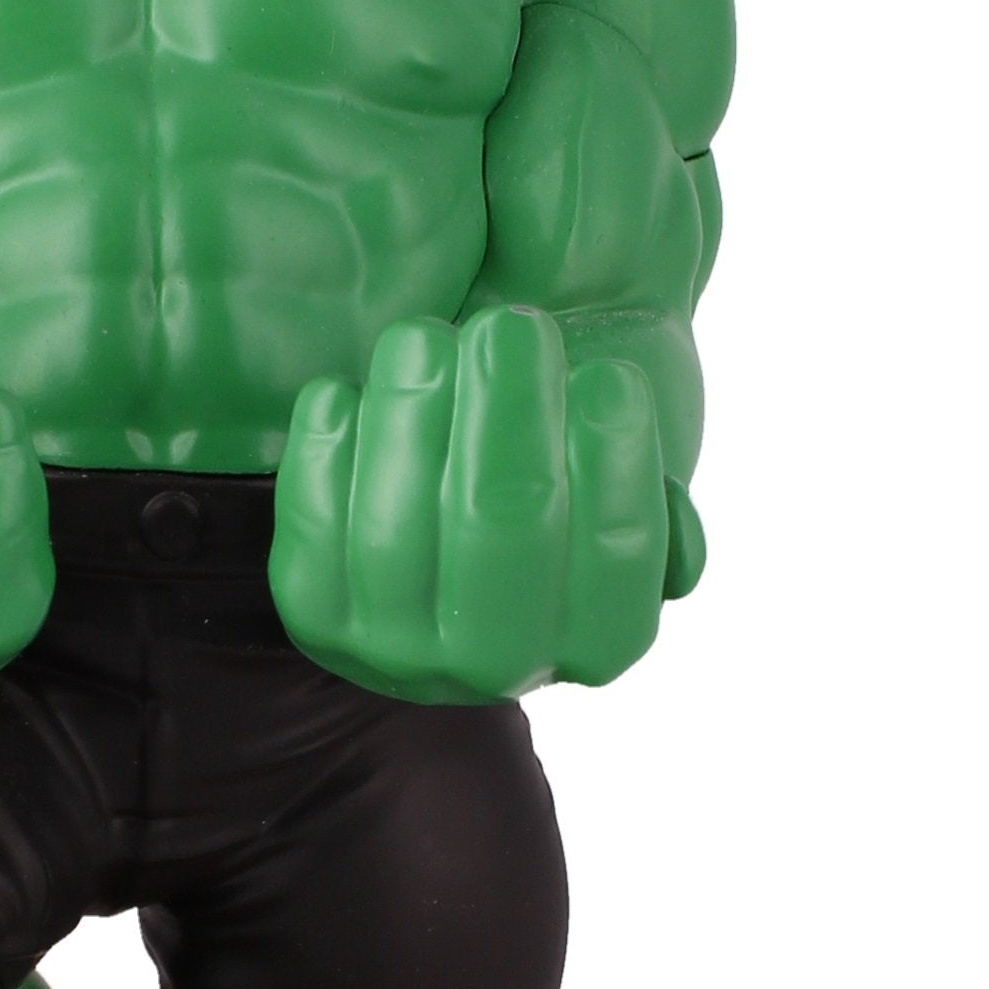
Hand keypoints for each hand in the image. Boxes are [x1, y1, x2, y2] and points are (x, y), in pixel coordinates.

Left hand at [270, 306, 667, 701]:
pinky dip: (333, 441)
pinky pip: (314, 517)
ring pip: (395, 528)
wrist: (440, 537)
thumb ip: (652, 488)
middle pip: (503, 528)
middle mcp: (498, 663)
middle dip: (506, 413)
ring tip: (427, 338)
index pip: (620, 553)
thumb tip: (677, 539)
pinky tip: (360, 386)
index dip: (616, 461)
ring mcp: (396, 648)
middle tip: (511, 326)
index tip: (609, 376)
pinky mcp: (311, 613)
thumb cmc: (550, 478)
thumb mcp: (618, 484)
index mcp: (600, 637)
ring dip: (411, 413)